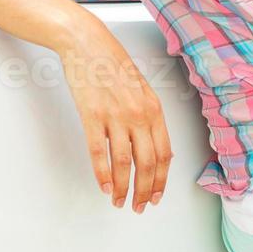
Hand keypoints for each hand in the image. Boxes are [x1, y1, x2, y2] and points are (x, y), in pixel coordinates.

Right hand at [57, 26, 173, 213]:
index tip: (157, 196)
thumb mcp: (141, 89)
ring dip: (123, 187)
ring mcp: (115, 116)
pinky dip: (102, 174)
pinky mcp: (92, 116)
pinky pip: (99, 152)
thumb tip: (156, 148)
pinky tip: (104, 186)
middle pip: (147, 162)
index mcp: (154, 108)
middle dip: (145, 190)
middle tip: (139, 207)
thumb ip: (149, 117)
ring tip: (119, 201)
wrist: (87, 44)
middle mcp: (139, 114)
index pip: (164, 153)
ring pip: (124, 162)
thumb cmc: (113, 65)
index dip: (161, 179)